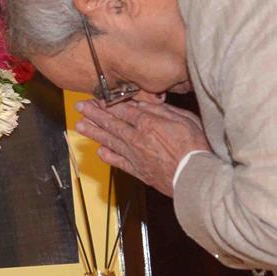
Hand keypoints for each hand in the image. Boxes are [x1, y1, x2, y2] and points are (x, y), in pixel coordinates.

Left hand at [74, 98, 209, 196]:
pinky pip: (119, 162)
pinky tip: (100, 151)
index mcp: (148, 123)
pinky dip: (108, 156)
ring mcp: (136, 156)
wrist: (195, 177)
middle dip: (94, 114)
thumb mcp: (184, 118)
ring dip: (94, 132)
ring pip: (110, 141)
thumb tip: (145, 103)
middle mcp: (137, 138)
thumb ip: (162, 111)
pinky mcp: (139, 171)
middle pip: (112, 123)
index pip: (122, 110)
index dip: (107, 103)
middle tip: (81, 107)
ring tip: (81, 126)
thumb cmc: (196, 147)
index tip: (96, 98)